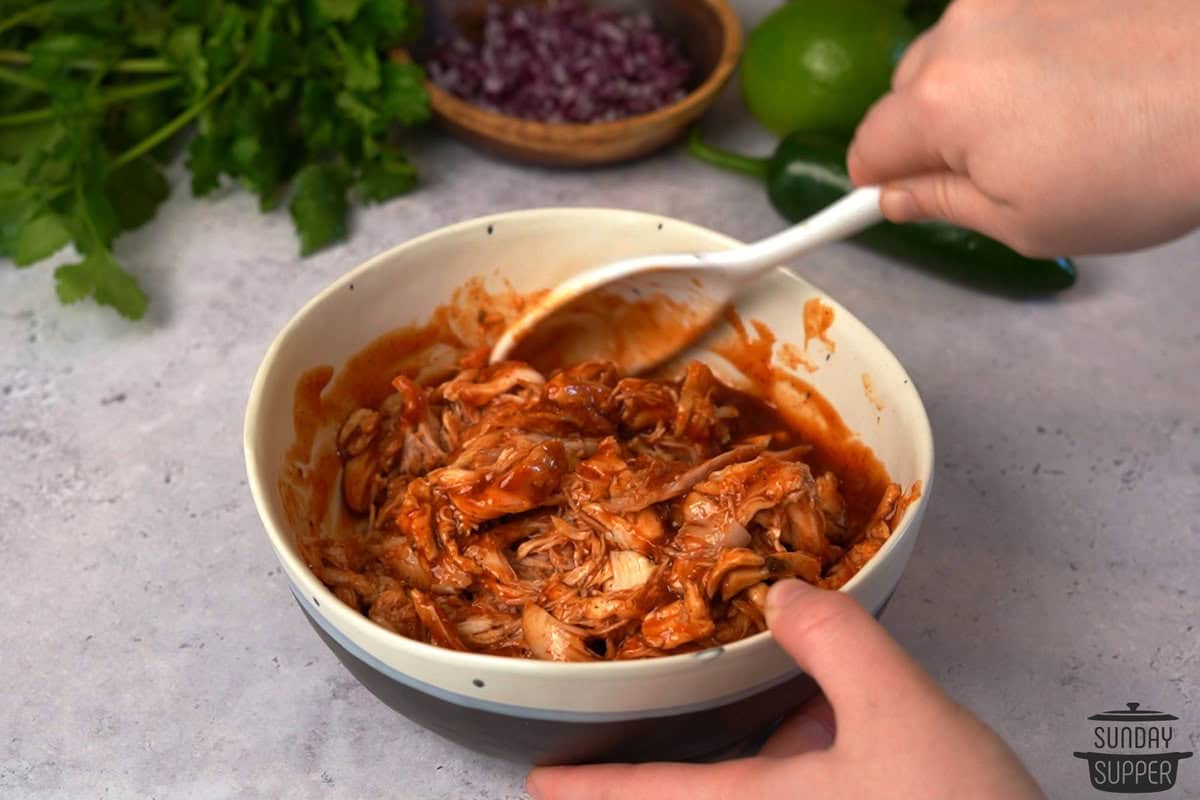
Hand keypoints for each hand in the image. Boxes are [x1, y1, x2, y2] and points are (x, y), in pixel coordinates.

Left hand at [526, 579, 1045, 799]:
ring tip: (786, 691)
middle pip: (704, 790)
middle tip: (660, 711)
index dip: (584, 789)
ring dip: (764, 745)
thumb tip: (785, 595)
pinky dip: (811, 751)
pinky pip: (810, 787)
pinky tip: (842, 717)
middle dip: (682, 754)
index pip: (648, 797)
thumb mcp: (902, 717)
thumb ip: (839, 645)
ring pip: (761, 786)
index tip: (535, 780)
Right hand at [847, 0, 1199, 255]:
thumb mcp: (1024, 223)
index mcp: (939, 102)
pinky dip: (1017, 52)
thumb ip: (942, 206)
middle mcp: (960, 32)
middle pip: (905, 94)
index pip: (866, 147)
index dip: (877, 182)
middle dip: (931, 132)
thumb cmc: (1139, 169)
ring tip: (1050, 119)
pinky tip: (1073, 78)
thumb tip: (896, 197)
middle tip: (997, 167)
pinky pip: (1002, 22)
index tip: (898, 199)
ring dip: (973, 88)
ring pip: (952, 53)